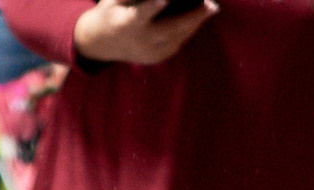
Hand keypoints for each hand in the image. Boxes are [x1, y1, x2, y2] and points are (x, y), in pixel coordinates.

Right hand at [73, 0, 217, 65]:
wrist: (101, 43)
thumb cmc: (111, 12)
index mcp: (126, 23)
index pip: (140, 15)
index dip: (153, 6)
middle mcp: (138, 41)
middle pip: (169, 30)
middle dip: (192, 18)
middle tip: (211, 5)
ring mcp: (148, 53)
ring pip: (177, 39)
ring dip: (195, 24)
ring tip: (211, 8)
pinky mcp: (155, 58)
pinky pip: (176, 44)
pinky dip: (188, 31)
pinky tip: (199, 18)